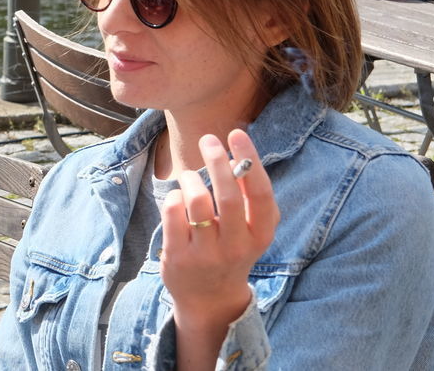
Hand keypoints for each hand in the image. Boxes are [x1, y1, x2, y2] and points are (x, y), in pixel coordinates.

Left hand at [161, 130, 278, 368]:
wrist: (209, 298)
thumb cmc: (230, 249)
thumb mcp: (249, 230)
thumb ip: (246, 198)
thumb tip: (236, 153)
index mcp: (260, 235)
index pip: (260, 194)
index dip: (250, 160)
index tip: (237, 134)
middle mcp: (236, 246)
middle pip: (228, 196)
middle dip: (218, 161)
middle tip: (208, 140)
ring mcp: (207, 253)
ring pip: (197, 201)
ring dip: (191, 178)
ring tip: (190, 175)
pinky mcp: (179, 256)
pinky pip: (173, 212)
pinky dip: (174, 196)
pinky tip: (177, 199)